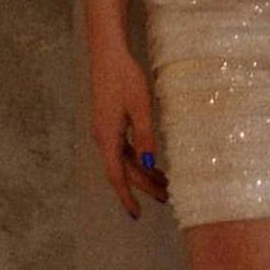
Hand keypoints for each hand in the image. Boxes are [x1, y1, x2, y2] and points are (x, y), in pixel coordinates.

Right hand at [89, 47, 168, 217]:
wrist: (108, 54)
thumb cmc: (125, 77)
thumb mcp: (140, 107)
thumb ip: (145, 136)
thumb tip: (149, 163)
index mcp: (108, 138)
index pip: (117, 177)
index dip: (127, 197)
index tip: (136, 215)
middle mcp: (103, 138)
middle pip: (123, 170)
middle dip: (143, 186)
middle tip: (166, 197)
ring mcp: (105, 130)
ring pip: (123, 160)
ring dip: (141, 173)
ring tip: (164, 183)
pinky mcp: (109, 122)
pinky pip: (123, 149)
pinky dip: (137, 159)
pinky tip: (150, 161)